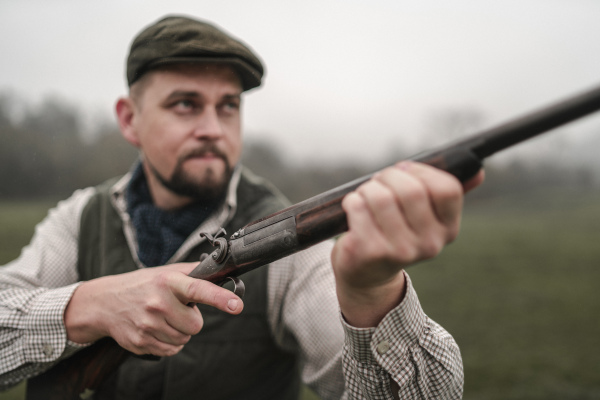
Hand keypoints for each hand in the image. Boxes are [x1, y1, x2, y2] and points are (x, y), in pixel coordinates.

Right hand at [64, 262, 242, 355]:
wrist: (105, 302)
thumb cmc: (142, 285)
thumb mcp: (166, 272)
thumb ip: (193, 273)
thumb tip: (222, 272)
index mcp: (168, 282)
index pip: (198, 289)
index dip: (219, 298)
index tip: (237, 305)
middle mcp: (158, 303)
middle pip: (195, 325)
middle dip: (190, 320)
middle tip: (176, 310)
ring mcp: (148, 324)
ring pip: (184, 340)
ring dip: (179, 332)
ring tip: (163, 318)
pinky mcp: (141, 342)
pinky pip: (171, 350)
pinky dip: (168, 343)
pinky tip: (156, 329)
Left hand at [332, 161, 483, 326]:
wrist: (367, 273)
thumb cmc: (395, 232)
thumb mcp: (424, 216)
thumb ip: (446, 193)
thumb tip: (477, 171)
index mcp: (448, 230)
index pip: (447, 188)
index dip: (420, 171)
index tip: (404, 170)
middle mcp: (429, 244)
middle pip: (411, 189)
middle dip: (388, 176)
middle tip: (379, 182)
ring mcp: (400, 251)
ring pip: (380, 196)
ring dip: (367, 189)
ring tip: (365, 198)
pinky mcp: (370, 252)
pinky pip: (358, 207)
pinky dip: (351, 201)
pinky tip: (354, 210)